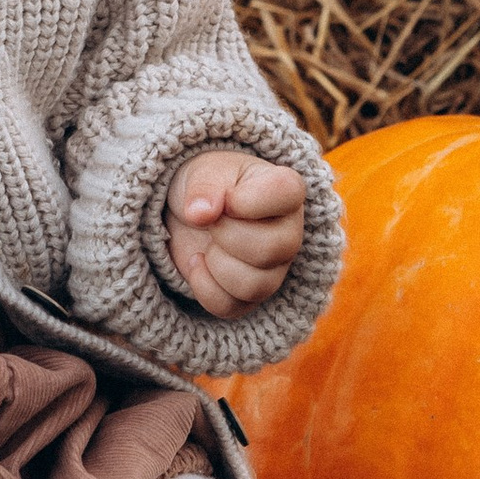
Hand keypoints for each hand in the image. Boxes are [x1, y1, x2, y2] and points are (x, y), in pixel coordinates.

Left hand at [163, 150, 305, 320]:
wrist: (190, 213)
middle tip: (211, 222)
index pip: (288, 193)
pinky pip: (231, 306)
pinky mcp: (250, 297)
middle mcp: (289, 232)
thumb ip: (205, 186)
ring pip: (254, 285)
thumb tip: (200, 213)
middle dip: (226, 235)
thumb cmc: (208, 185)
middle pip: (270, 249)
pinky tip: (197, 261)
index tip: (227, 198)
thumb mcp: (203, 171)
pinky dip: (203, 286)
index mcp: (286, 190)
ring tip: (207, 243)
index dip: (248, 200)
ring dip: (216, 263)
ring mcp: (274, 269)